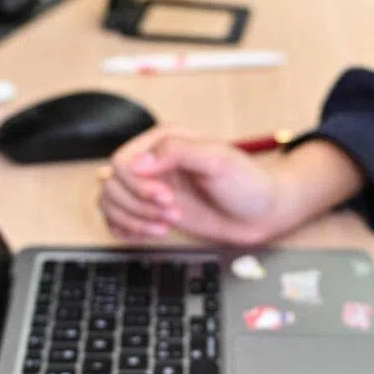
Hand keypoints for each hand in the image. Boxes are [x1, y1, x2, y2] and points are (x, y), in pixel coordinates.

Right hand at [98, 127, 282, 245]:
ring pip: (110, 202)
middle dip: (139, 205)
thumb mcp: (218, 159)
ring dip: (134, 219)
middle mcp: (154, 162)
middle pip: (113, 184)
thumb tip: (139, 163)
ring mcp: (152, 187)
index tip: (166, 198)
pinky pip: (117, 219)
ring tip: (167, 224)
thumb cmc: (248, 183)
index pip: (123, 161)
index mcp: (164, 141)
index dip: (138, 185)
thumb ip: (177, 153)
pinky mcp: (153, 210)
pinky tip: (151, 232)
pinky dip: (126, 229)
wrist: (263, 213)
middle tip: (173, 212)